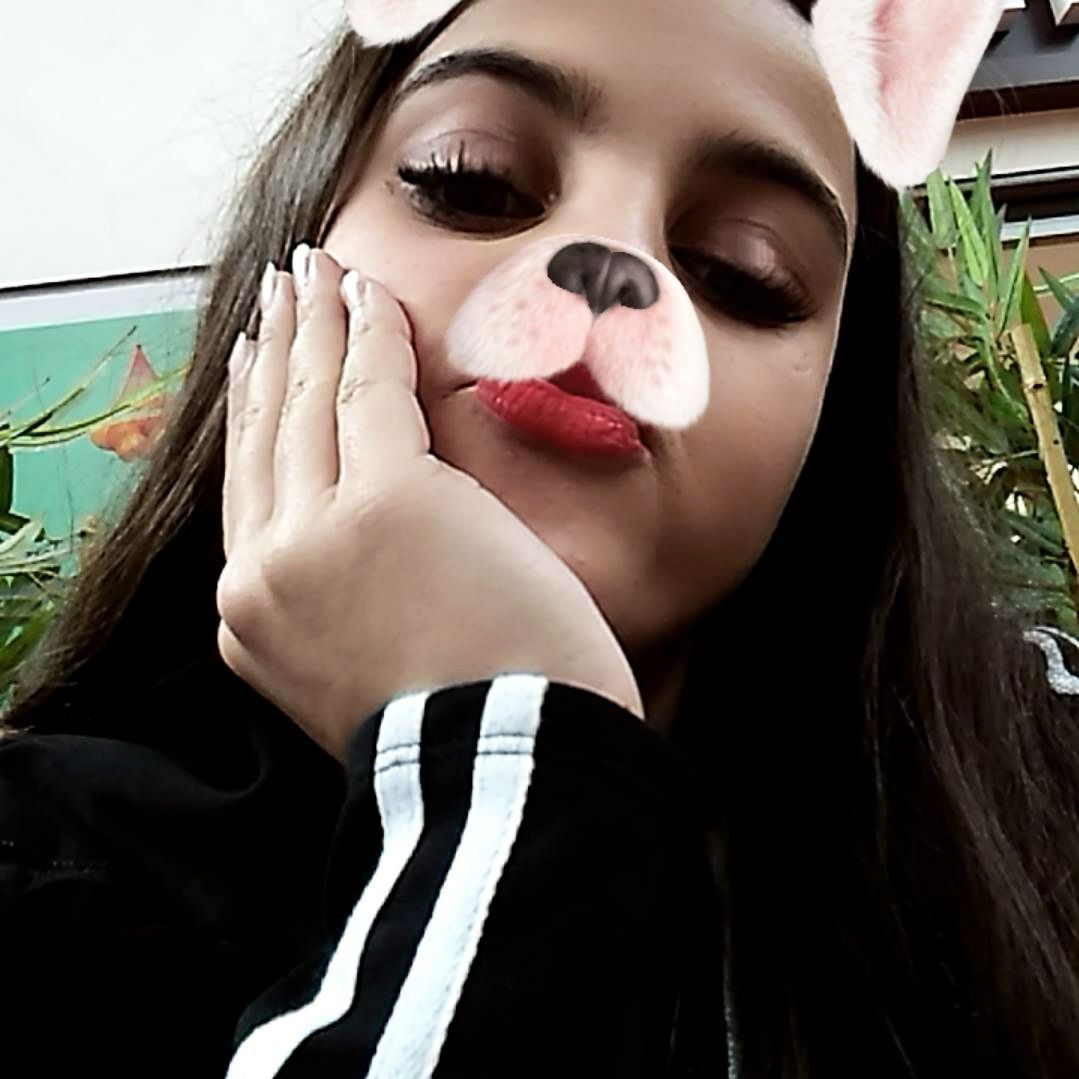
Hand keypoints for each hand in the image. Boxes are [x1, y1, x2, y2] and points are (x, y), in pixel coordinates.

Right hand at [218, 245, 644, 763]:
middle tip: (277, 291)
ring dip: (309, 325)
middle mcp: (264, 576)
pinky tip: (370, 293)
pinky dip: (370, 336)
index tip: (259, 365)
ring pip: (303, 405)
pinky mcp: (385, 504)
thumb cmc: (469, 729)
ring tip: (310, 271)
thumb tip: (364, 537)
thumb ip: (343, 599)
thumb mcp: (368, 666)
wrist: (509, 771)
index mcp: (259, 622)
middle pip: (264, 436)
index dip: (253, 417)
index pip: (249, 493)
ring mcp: (315, 537)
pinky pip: (370, 393)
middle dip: (272, 353)